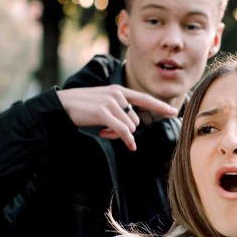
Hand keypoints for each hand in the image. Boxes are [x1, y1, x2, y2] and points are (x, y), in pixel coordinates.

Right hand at [56, 85, 176, 150]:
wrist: (63, 106)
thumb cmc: (84, 108)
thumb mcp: (104, 106)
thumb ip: (119, 113)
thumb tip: (131, 132)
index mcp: (119, 90)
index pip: (144, 98)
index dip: (160, 106)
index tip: (174, 112)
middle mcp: (118, 94)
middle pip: (136, 120)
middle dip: (125, 129)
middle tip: (107, 130)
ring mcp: (111, 102)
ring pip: (130, 126)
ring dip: (118, 134)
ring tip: (102, 130)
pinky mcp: (104, 112)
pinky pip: (123, 130)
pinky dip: (127, 139)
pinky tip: (130, 145)